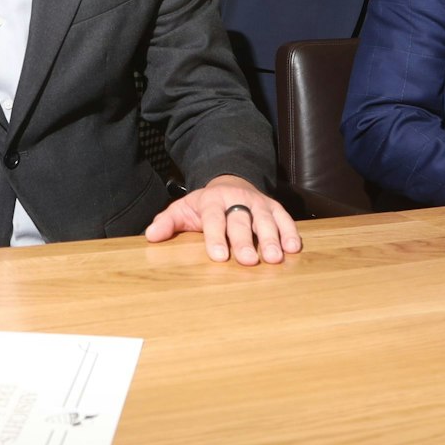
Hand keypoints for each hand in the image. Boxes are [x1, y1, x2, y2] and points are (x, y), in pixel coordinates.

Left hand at [144, 175, 301, 264]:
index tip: (218, 257)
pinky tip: (293, 248)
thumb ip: (168, 222)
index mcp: (212, 201)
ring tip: (275, 258)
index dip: (216, 237)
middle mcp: (237, 200)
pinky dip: (290, 232)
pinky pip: (285, 218)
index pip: (214, 219)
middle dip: (245, 241)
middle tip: (249, 261)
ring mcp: (258, 203)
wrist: (230, 182)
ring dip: (271, 239)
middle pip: (241, 221)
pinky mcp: (274, 207)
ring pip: (266, 220)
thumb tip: (151, 236)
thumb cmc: (205, 205)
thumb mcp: (183, 209)